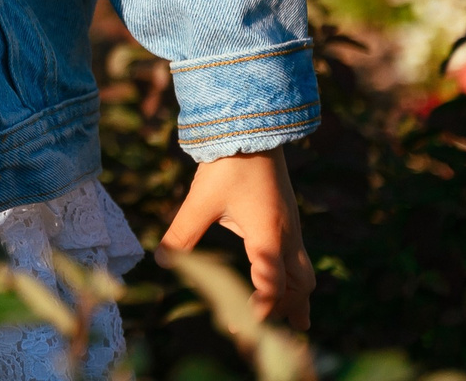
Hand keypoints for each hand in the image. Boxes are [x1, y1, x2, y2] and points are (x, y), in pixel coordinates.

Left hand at [159, 148, 313, 330]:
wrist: (253, 129)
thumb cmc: (228, 165)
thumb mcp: (200, 201)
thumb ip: (182, 232)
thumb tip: (160, 260)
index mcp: (267, 237)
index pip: (270, 286)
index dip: (259, 310)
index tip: (242, 329)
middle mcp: (286, 237)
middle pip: (298, 286)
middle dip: (286, 311)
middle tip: (275, 335)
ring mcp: (291, 228)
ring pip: (304, 273)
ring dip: (299, 298)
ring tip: (299, 323)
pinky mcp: (289, 219)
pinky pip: (300, 259)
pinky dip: (297, 280)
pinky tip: (288, 284)